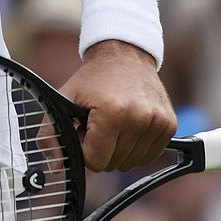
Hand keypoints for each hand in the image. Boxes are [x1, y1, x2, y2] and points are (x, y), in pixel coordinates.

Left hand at [61, 40, 177, 170]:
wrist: (124, 54)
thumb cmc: (93, 79)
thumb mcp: (64, 99)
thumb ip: (50, 134)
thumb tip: (56, 166)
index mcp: (112, 113)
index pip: (96, 161)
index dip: (86, 148)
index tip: (86, 129)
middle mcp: (139, 118)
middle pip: (114, 164)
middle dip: (102, 149)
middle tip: (99, 124)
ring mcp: (157, 122)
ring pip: (132, 163)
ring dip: (120, 150)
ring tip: (114, 124)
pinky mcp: (169, 125)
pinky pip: (150, 157)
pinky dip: (137, 148)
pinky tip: (130, 126)